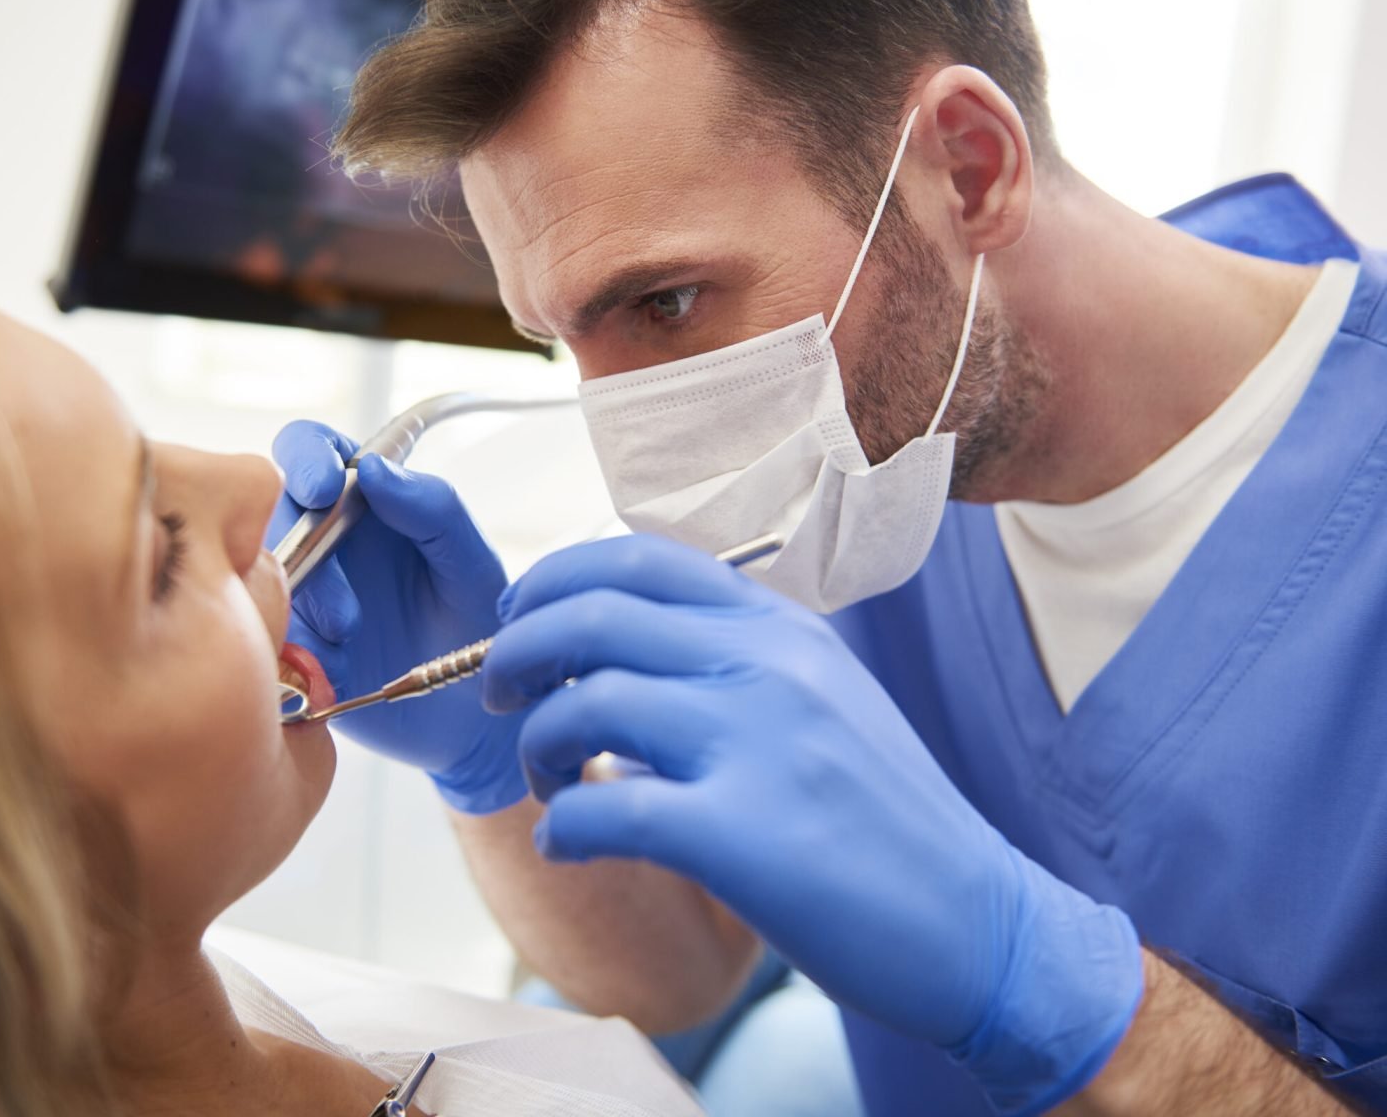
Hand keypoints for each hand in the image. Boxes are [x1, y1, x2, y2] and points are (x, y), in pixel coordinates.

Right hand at [268, 421, 523, 813]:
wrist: (470, 721)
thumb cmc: (476, 628)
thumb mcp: (470, 565)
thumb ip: (433, 509)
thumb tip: (373, 468)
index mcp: (365, 504)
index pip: (314, 450)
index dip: (306, 457)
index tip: (323, 486)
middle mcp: (322, 542)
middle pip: (270, 509)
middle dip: (299, 541)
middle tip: (341, 584)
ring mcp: (296, 594)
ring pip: (256, 570)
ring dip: (299, 598)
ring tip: (349, 632)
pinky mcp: (282, 646)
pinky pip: (258, 631)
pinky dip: (287, 646)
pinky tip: (329, 668)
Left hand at [485, 535, 1142, 1114]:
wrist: (979, 921)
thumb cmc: (884, 817)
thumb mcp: (822, 698)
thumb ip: (733, 659)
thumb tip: (615, 656)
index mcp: (780, 628)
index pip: (636, 558)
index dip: (552, 580)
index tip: (518, 623)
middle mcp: (767, 666)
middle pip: (591, 613)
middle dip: (515, 651)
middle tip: (499, 698)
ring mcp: (758, 745)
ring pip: (585, 703)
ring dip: (533, 744)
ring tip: (545, 782)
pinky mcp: (745, 836)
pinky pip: (602, 807)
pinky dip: (560, 827)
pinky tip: (567, 844)